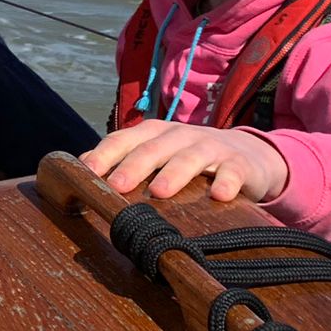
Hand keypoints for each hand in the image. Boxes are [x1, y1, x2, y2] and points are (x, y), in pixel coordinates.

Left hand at [82, 120, 289, 203]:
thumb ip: (124, 160)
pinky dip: (226, 183)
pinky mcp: (240, 164)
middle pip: (153, 149)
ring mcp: (211, 147)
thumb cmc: (189, 157)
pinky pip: (233, 173)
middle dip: (133, 166)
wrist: (248, 155)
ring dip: (174, 173)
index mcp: (154, 133)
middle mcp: (180, 136)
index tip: (87, 172)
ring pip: (190, 158)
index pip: (124, 139)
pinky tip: (219, 197)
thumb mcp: (157, 154)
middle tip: (117, 186)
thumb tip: (83, 170)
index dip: (105, 154)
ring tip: (159, 192)